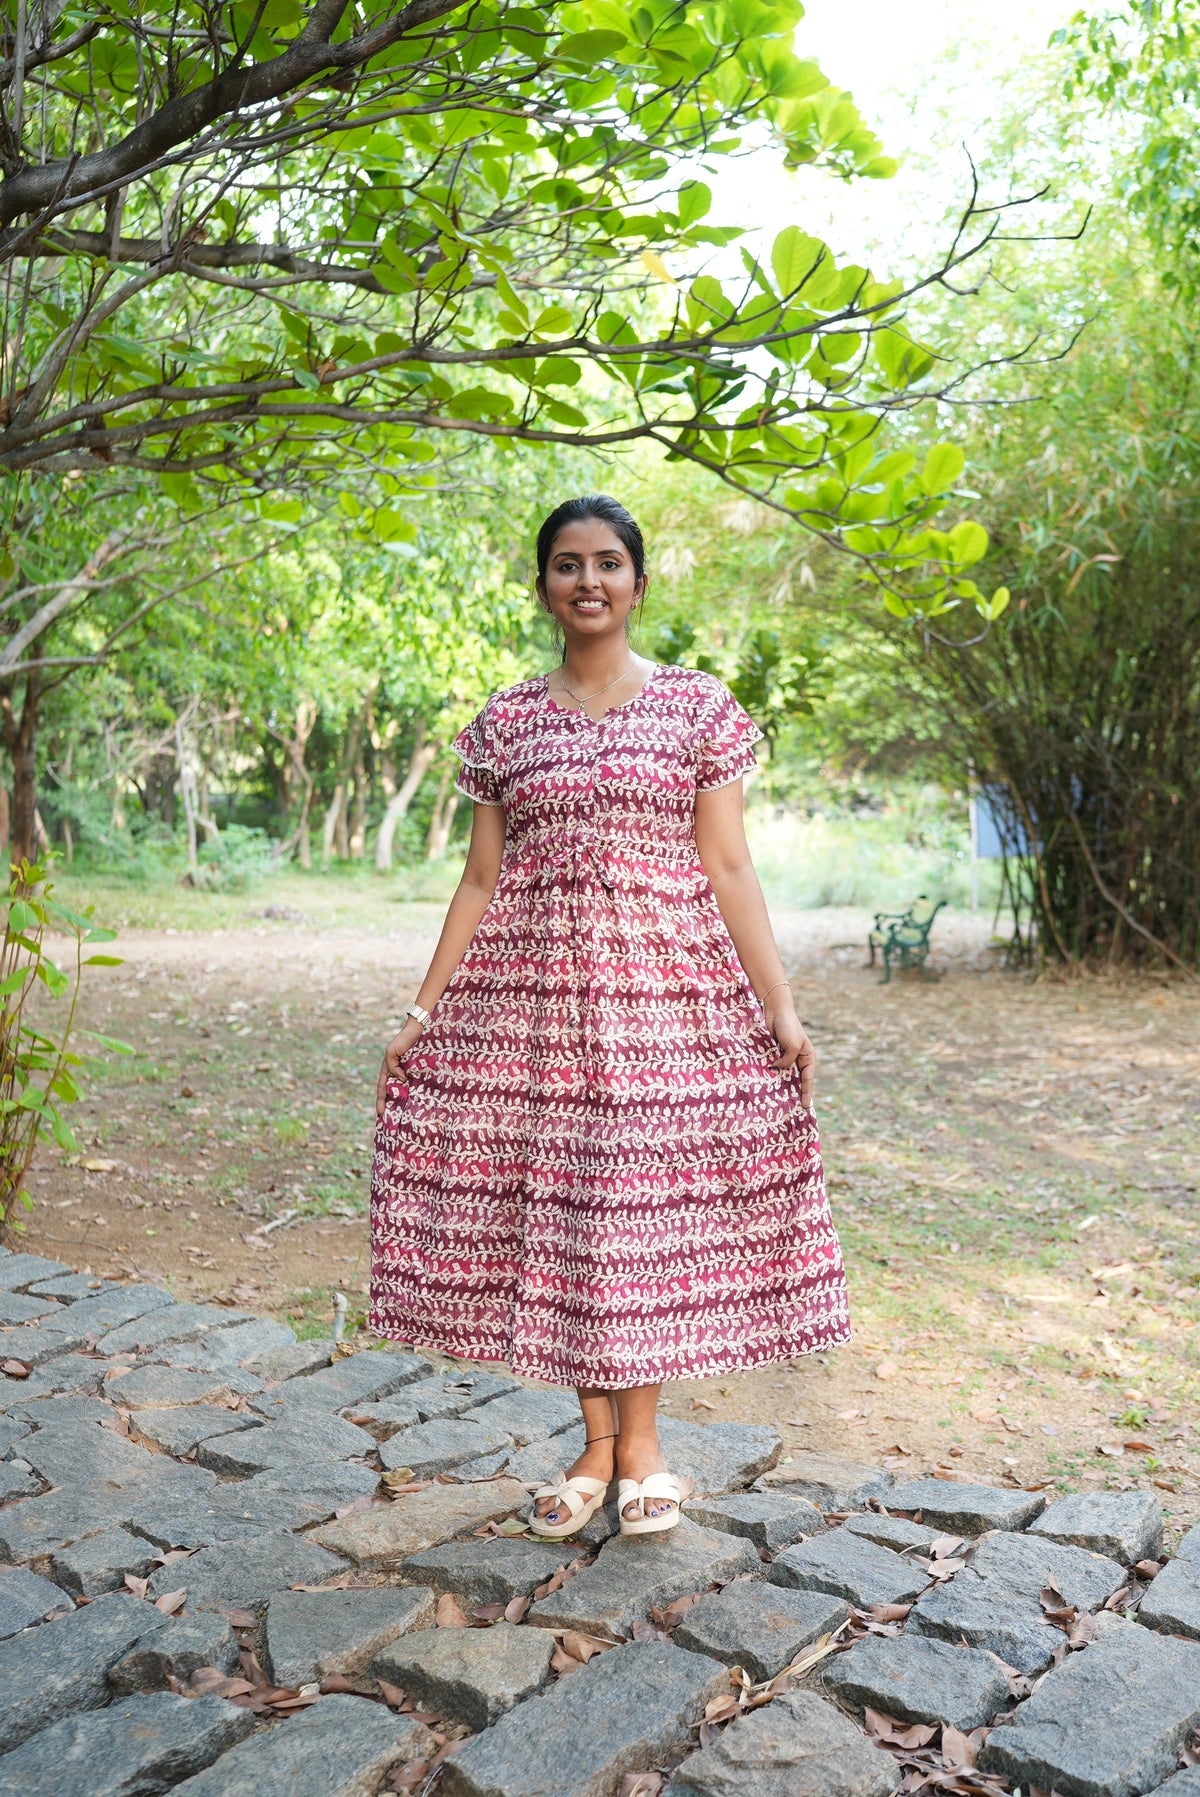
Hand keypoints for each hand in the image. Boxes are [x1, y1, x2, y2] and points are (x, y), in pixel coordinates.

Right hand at [376, 1018, 423, 1116]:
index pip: (383, 1088)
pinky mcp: (422, 1072)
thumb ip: (393, 1067)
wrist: (422, 1029)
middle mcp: (400, 1074)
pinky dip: (418, 1095)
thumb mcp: (391, 1053)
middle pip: (394, 1093)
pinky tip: (420, 1104)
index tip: (380, 1113)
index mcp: (389, 1070)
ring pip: (407, 1092)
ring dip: (406, 1103)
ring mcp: (411, 1074)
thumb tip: (401, 1081)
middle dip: (392, 1106)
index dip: (381, 1101)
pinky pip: (419, 1086)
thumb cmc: (404, 1040)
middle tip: (392, 1121)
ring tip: (406, 1117)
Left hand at [764, 993, 815, 1107]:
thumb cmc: (788, 1027)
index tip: (805, 1107)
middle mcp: (798, 1058)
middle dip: (795, 1092)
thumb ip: (787, 1062)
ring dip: (781, 1085)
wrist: (776, 1011)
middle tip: (792, 1110)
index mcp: (808, 1057)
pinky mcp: (774, 1053)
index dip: (806, 1093)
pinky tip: (767, 1085)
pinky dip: (771, 1075)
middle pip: (797, 1079)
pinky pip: (774, 1067)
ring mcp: (786, 1056)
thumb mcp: (792, 1047)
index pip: (807, 1079)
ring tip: (779, 1101)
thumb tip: (777, 1070)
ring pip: (784, 1075)